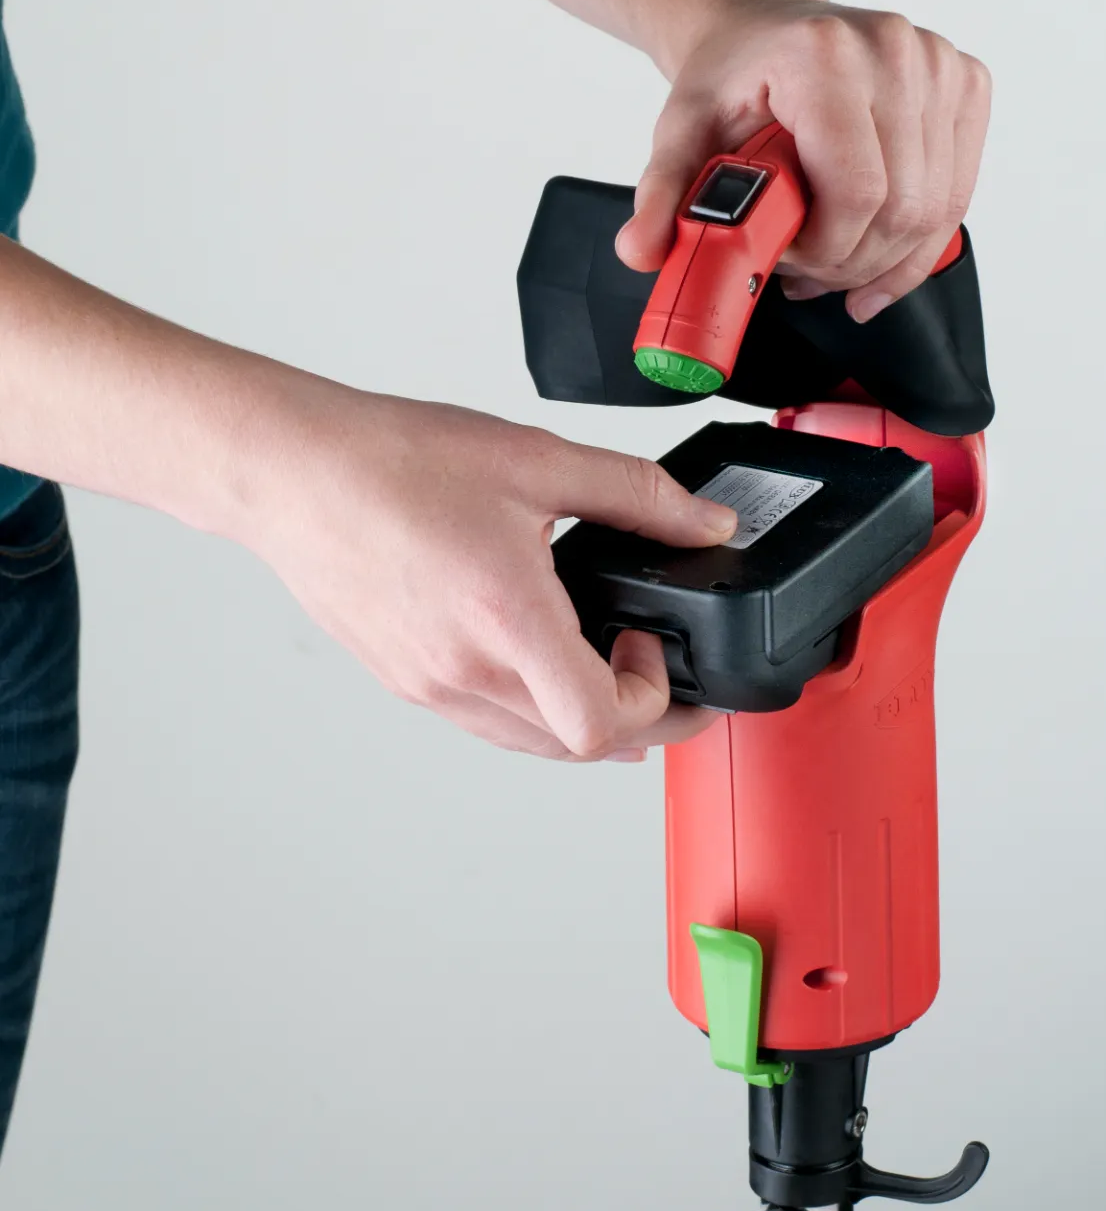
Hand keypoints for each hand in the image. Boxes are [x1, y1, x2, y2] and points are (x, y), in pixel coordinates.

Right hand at [244, 392, 735, 760]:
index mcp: (506, 620)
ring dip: (583, 723)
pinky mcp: (406, 682)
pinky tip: (542, 662)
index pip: (603, 723)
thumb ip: (638, 496)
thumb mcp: (537, 461)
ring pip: (531, 745)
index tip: (652, 639)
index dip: (655, 698)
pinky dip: (532, 710)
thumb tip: (706, 525)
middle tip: (667, 678)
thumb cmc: (393, 463)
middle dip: (643, 721)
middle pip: (577, 749)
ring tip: (609, 669)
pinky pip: (488, 724)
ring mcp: (431, 686)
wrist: (294, 472)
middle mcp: (466, 670)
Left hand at [615, 0, 990, 320]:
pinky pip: (958, 193)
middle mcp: (895, 49)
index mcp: (826, 56)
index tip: (787, 258)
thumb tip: (640, 251)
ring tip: (834, 264)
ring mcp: (938, 63)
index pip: (857, 191)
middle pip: (903, 208)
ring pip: (936, 210)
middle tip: (806, 272)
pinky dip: (918, 241)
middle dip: (852, 264)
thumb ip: (662, 196)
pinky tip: (876, 254)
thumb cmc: (729, 81)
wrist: (760, 29)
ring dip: (885, 261)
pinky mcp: (966, 82)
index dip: (827, 249)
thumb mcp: (680, 135)